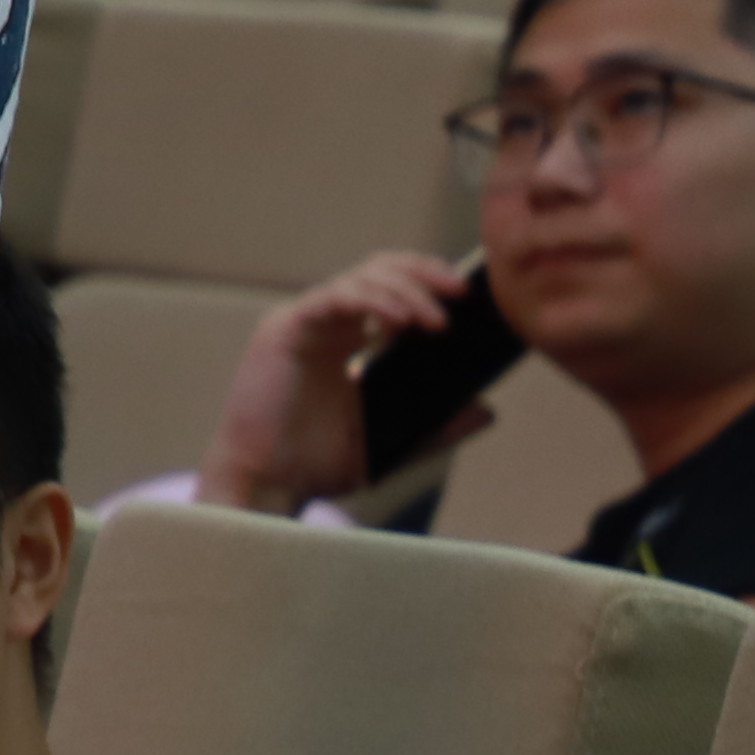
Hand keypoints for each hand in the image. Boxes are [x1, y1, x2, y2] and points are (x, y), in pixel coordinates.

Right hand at [199, 247, 468, 513]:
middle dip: (424, 273)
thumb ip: (438, 426)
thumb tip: (487, 411)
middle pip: (378, 270)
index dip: (426, 280)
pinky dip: (370, 302)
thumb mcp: (392, 442)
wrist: (267, 484)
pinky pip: (333, 298)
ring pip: (360, 278)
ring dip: (405, 291)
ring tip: (435, 320)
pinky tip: (399, 321)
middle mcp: (324, 322)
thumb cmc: (315, 464)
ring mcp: (302, 322)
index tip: (468, 294)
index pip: (388, 285)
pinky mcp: (284, 330)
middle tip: (461, 292)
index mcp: (346, 338)